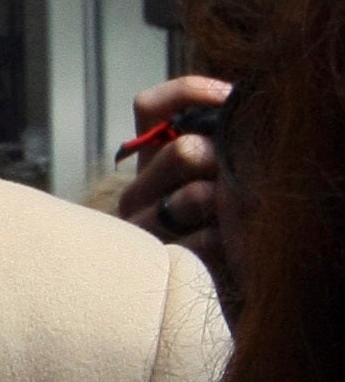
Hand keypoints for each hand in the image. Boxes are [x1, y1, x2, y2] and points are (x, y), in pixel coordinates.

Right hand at [115, 75, 228, 283]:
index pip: (151, 106)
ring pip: (196, 195)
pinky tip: (230, 247)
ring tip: (235, 217)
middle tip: (235, 176)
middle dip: (221, 159)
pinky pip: (206, 239)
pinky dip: (228, 240)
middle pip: (182, 150)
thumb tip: (242, 104)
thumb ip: (217, 139)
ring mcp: (145, 228)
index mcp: (150, 161)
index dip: (190, 93)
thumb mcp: (217, 172)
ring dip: (227, 204)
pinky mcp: (162, 263)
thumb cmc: (220, 223)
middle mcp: (138, 191)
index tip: (231, 99)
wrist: (213, 287)